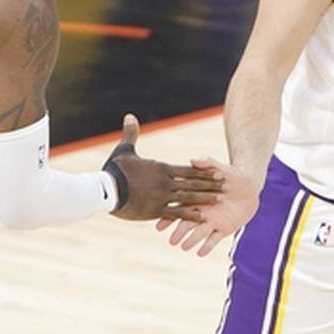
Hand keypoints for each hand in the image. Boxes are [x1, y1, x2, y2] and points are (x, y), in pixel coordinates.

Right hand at [104, 114, 224, 220]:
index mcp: (161, 168)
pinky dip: (190, 215)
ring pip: (189, 198)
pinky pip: (177, 213)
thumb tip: (129, 116)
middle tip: (227, 185)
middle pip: (192, 183)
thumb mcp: (124, 150)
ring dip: (205, 198)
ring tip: (220, 199)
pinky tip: (202, 217)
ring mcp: (162, 197)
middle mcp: (165, 183)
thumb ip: (131, 134)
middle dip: (210, 184)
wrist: (105, 190)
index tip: (217, 171)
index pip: (187, 169)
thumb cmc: (113, 170)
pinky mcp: (155, 211)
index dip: (203, 170)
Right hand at [156, 160, 260, 256]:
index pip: (180, 208)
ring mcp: (212, 221)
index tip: (159, 224)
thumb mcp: (221, 169)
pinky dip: (208, 246)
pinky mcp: (224, 229)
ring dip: (192, 241)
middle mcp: (202, 212)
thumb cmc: (233, 175)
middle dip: (179, 232)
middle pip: (187, 223)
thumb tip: (195, 160)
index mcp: (197, 199)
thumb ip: (208, 165)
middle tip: (171, 241)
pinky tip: (200, 253)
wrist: (250, 185)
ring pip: (199, 233)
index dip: (169, 216)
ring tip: (184, 247)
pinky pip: (214, 240)